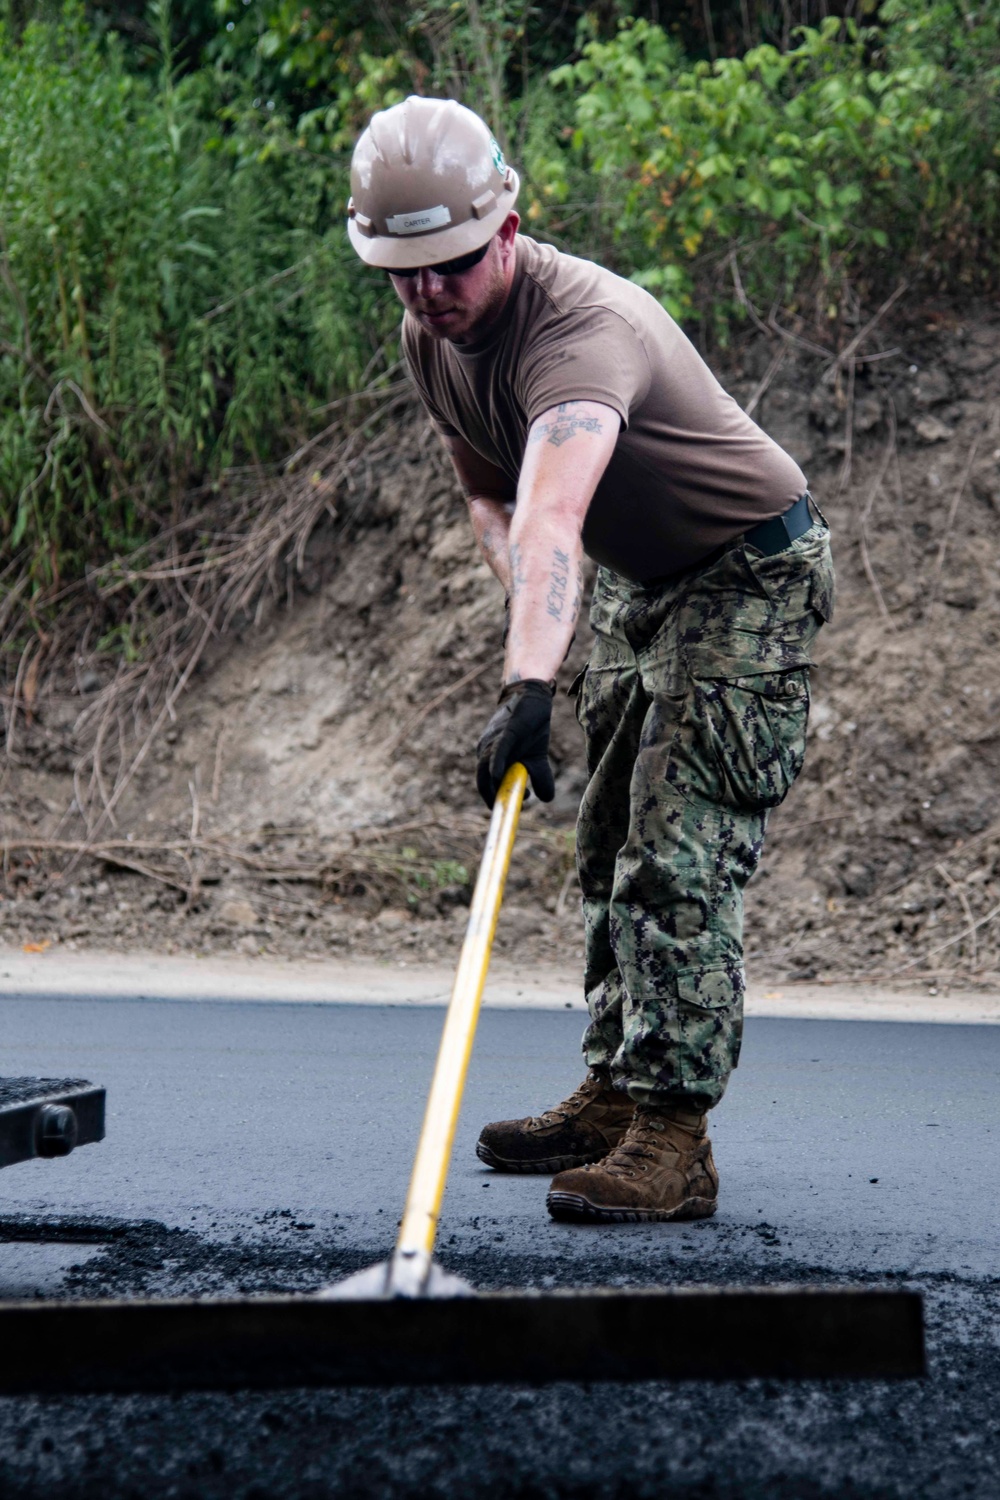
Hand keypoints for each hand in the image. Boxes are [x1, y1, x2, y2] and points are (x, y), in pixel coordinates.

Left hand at [476, 680, 554, 809]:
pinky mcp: (506, 731)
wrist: (532, 697)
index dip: (495, 800)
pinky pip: (497, 750)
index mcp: (491, 759)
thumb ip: (540, 777)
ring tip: (511, 797)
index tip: (509, 809)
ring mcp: (494, 741)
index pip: (487, 784)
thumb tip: (547, 799)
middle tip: (510, 806)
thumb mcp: (537, 757)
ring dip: (495, 786)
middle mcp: (487, 751)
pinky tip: (497, 776)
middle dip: (493, 797)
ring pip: (486, 768)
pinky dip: (495, 765)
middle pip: (482, 780)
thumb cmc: (530, 728)